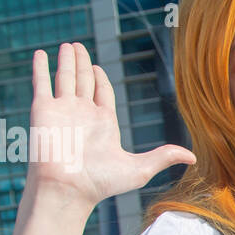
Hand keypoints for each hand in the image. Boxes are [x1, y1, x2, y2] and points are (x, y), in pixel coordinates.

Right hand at [26, 42, 195, 209]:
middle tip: (79, 46)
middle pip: (83, 81)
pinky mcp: (43, 110)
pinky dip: (40, 68)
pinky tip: (40, 54)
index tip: (96, 66)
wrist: (68, 190)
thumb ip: (164, 157)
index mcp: (103, 123)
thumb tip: (194, 157)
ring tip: (68, 45)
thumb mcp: (139, 168)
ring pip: (64, 77)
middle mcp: (82, 114)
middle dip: (82, 63)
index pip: (102, 93)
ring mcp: (62, 111)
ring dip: (66, 60)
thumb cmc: (101, 183)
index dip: (100, 79)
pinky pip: (41, 83)